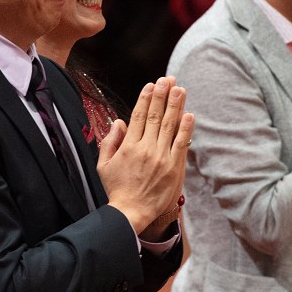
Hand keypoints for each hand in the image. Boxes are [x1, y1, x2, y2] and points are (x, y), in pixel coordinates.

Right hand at [99, 77, 194, 233]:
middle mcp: (145, 148)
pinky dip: (185, 128)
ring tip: (180, 89)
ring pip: (170, 125)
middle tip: (168, 79)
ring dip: (175, 105)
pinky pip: (181, 143)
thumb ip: (110, 142)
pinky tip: (189, 114)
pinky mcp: (174, 167)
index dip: (146, 98)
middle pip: (156, 116)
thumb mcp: (103, 165)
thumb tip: (119, 122)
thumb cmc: (117, 190)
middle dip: (162, 95)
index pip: (139, 116)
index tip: (151, 85)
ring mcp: (161, 157)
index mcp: (128, 146)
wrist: (131, 212)